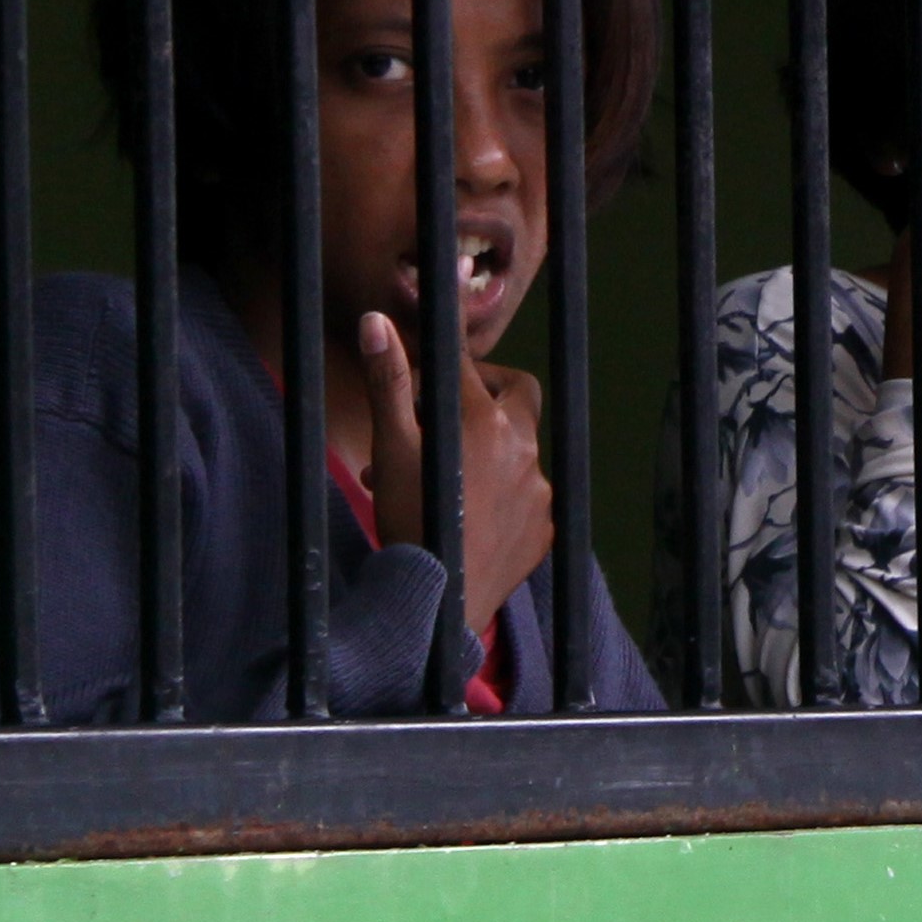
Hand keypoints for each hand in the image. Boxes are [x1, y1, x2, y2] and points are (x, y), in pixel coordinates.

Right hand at [357, 310, 554, 642]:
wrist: (442, 598)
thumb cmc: (410, 517)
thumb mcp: (390, 444)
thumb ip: (387, 381)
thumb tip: (376, 322)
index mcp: (485, 418)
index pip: (467, 363)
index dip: (440, 362)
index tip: (426, 371)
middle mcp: (523, 446)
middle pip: (516, 392)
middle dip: (483, 392)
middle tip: (444, 411)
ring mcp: (540, 488)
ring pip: (518, 448)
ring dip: (486, 448)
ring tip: (439, 473)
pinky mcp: (545, 525)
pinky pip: (527, 494)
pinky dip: (501, 493)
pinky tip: (465, 510)